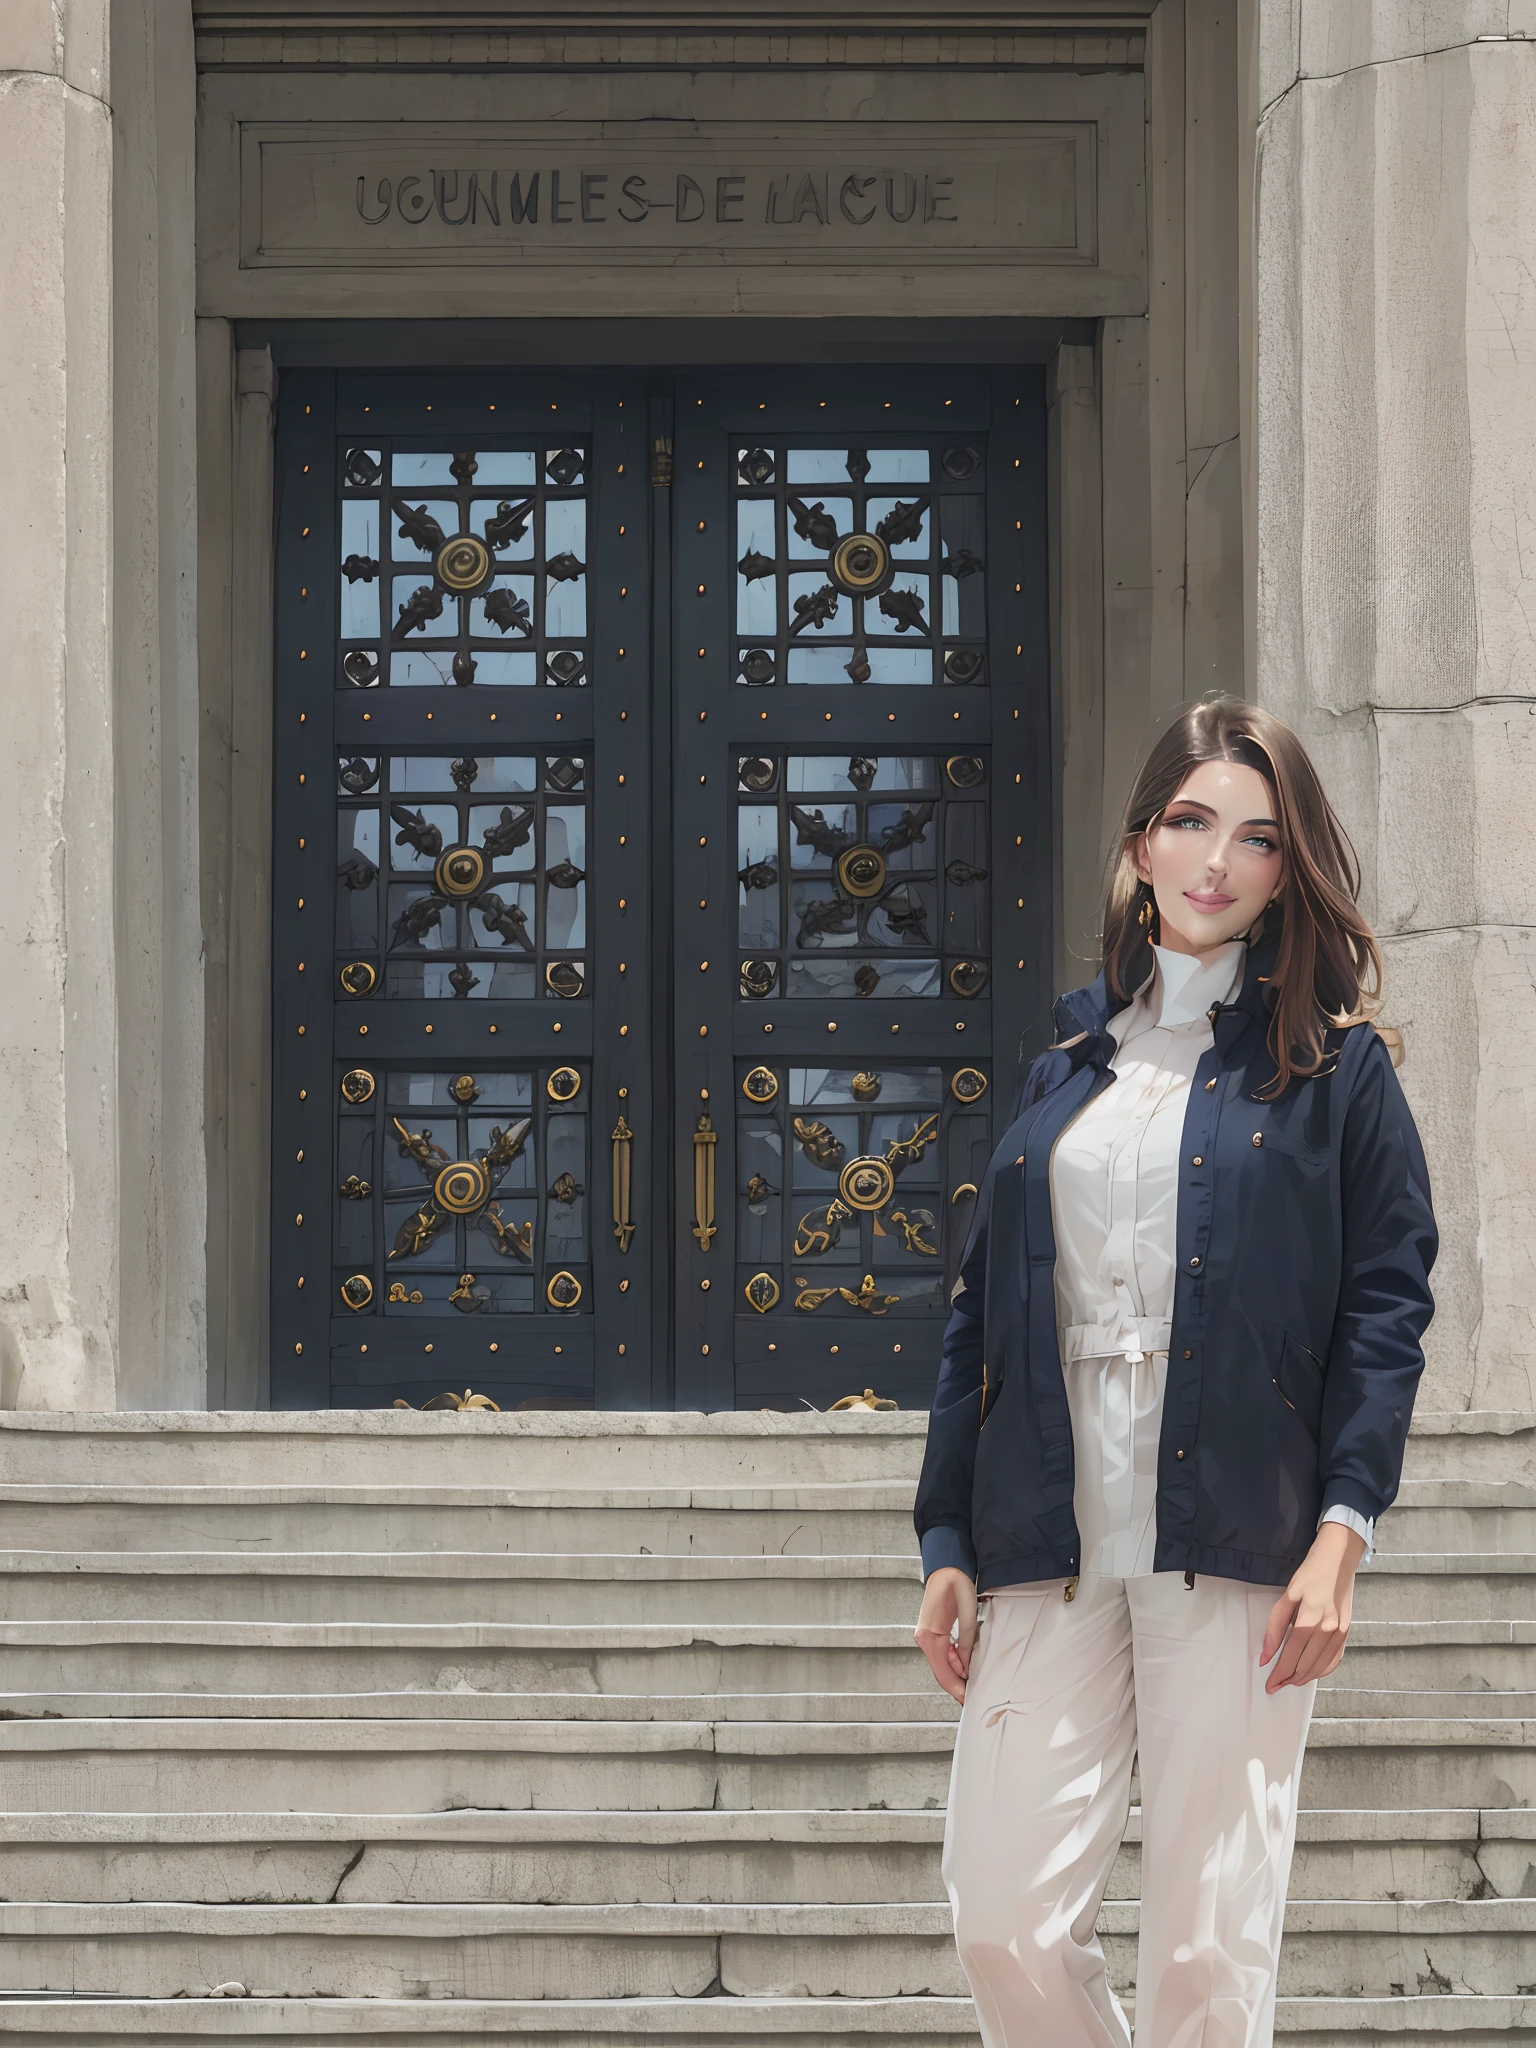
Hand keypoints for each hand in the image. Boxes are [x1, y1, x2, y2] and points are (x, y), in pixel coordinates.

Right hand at [914, 1566, 978, 1703]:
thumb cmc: (955, 1585)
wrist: (947, 1569)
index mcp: (929, 1636)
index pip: (943, 1672)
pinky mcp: (932, 1634)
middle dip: (957, 1686)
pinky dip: (954, 1663)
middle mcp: (924, 1638)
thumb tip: (967, 1668)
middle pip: (941, 1672)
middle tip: (973, 1698)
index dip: (956, 1689)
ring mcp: (926, 1637)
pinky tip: (966, 1668)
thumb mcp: (968, 1617)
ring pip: (942, 1665)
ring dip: (957, 1675)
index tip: (968, 1701)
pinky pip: (943, 1655)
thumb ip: (966, 1644)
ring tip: (974, 1683)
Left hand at [1260, 1521, 1366, 1692]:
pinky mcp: (1348, 1631)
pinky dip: (1322, 1670)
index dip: (1279, 1671)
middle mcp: (1329, 1627)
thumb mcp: (1288, 1594)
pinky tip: (1311, 1673)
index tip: (1270, 1682)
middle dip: (1289, 1678)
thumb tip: (1266, 1653)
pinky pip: (1335, 1659)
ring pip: (1321, 1666)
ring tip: (1290, 1682)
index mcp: (1311, 1616)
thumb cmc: (1311, 1573)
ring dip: (1304, 1677)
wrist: (1339, 1559)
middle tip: (1276, 1685)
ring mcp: (1341, 1631)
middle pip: (1306, 1663)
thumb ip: (1275, 1626)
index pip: (1292, 1653)